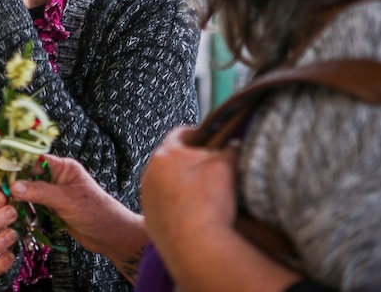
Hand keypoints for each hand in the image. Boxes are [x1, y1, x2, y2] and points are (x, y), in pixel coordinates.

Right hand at [11, 155, 141, 256]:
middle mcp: (57, 178)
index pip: (35, 160)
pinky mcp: (53, 209)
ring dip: (16, 197)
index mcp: (63, 167)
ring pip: (29, 192)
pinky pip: (34, 206)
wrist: (111, 236)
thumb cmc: (95, 212)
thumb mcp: (66, 199)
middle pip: (29, 176)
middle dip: (12, 182)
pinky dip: (24, 209)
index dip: (17, 164)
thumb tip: (14, 186)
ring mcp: (54, 194)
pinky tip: (11, 213)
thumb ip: (40, 192)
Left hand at [140, 126, 238, 249]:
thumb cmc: (209, 202)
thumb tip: (233, 145)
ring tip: (206, 195)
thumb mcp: (226, 165)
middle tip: (212, 169)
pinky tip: (197, 214)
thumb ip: (229, 149)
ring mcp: (147, 200)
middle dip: (191, 162)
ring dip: (183, 185)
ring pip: (167, 184)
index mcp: (164, 155)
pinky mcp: (151, 221)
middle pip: (172, 160)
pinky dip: (179, 206)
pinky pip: (166, 206)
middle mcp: (149, 175)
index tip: (210, 138)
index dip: (198, 133)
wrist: (196, 247)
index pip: (180, 134)